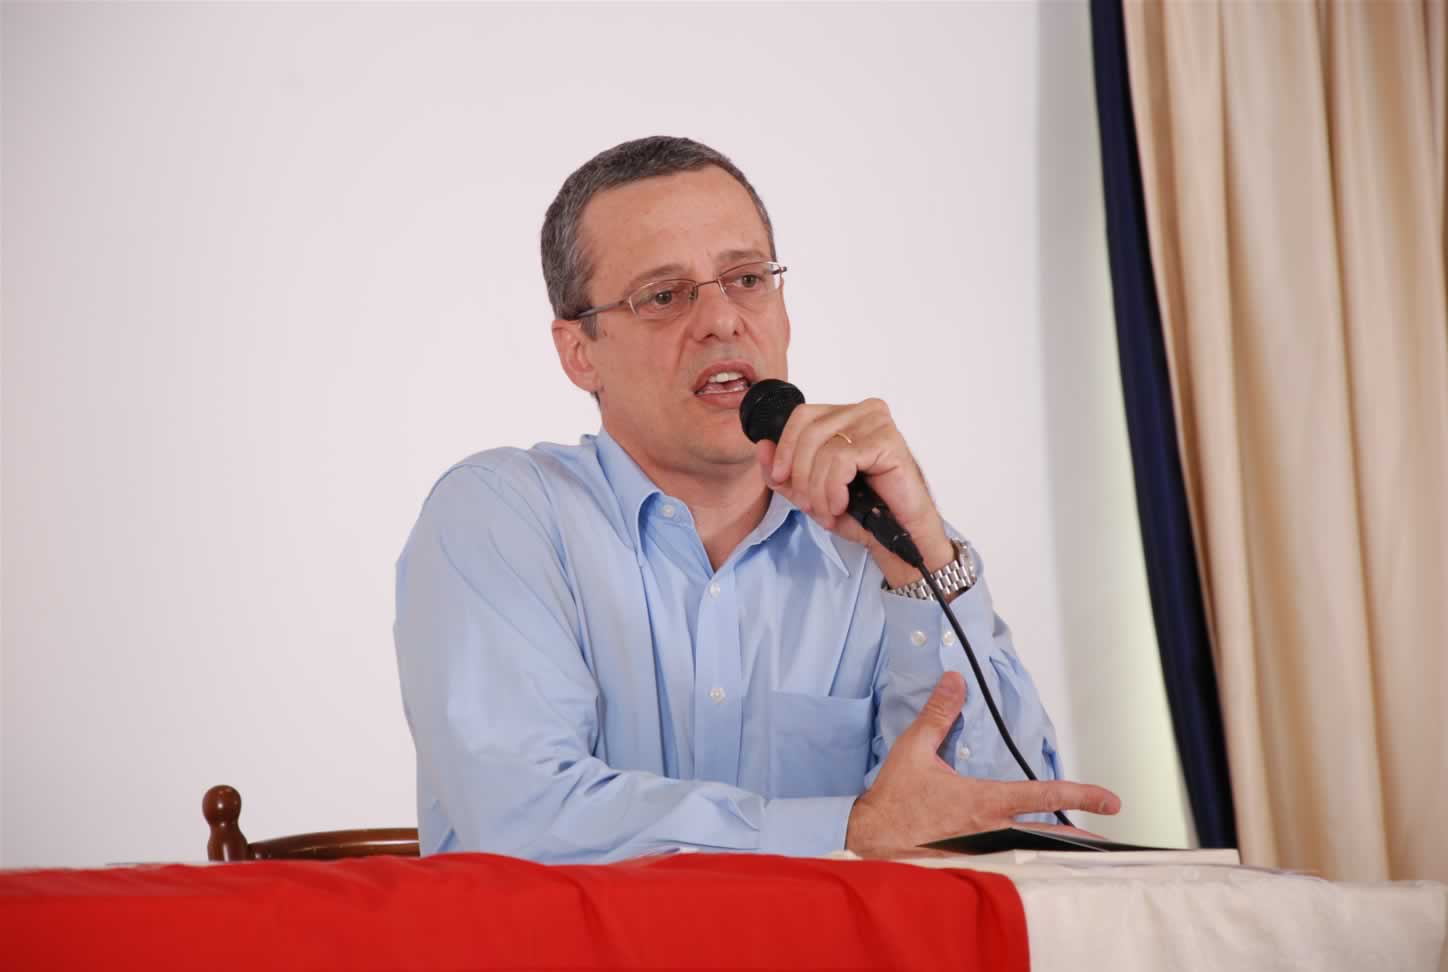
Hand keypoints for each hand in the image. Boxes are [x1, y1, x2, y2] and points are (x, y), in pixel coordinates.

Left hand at [755, 398, 953, 585]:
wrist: (896, 535)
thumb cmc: (862, 511)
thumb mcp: (810, 492)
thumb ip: (783, 472)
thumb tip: (762, 447)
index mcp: (844, 416)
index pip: (801, 416)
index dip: (784, 448)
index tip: (779, 477)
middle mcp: (861, 411)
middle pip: (808, 431)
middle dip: (800, 475)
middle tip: (807, 505)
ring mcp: (876, 422)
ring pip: (823, 449)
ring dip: (817, 488)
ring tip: (827, 511)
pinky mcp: (887, 439)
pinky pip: (842, 459)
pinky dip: (834, 488)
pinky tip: (841, 504)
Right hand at [844, 672, 1120, 853]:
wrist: (871, 842)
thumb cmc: (894, 800)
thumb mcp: (914, 750)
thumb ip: (939, 715)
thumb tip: (955, 681)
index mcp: (986, 802)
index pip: (1044, 796)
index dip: (1081, 795)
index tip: (1110, 800)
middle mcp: (993, 831)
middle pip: (1050, 836)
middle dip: (1080, 837)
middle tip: (1106, 838)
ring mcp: (984, 853)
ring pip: (1032, 853)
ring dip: (1057, 852)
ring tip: (1081, 852)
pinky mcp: (971, 865)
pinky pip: (1008, 864)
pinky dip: (1027, 863)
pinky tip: (1034, 863)